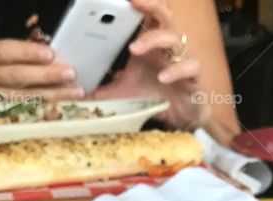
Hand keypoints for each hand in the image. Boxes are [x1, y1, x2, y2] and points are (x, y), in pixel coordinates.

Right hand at [0, 39, 84, 102]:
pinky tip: (63, 107)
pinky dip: (46, 109)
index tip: (50, 54)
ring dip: (53, 95)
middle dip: (46, 75)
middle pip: (17, 77)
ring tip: (75, 92)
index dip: (28, 53)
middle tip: (70, 73)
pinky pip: (26, 112)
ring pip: (24, 97)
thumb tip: (52, 55)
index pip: (6, 52)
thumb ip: (17, 53)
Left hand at [93, 0, 208, 129]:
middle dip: (150, 5)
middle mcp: (165, 47)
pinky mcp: (193, 77)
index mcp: (149, 45)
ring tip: (134, 49)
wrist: (181, 117)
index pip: (145, 15)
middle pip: (163, 15)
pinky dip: (176, 70)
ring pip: (173, 38)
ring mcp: (181, 59)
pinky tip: (163, 77)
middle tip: (134, 1)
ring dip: (153, 40)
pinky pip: (190, 66)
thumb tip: (79, 96)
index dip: (138, 2)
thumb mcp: (125, 94)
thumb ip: (104, 92)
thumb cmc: (156, 97)